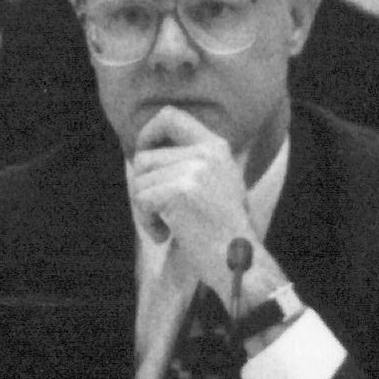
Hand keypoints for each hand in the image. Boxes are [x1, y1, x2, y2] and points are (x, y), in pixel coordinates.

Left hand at [125, 107, 260, 292]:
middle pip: (145, 157)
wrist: (238, 261)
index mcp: (216, 146)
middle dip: (143, 187)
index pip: (170, 116)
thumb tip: (144, 153)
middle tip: (157, 212)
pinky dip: (147, 222)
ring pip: (140, 180)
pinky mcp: (180, 191)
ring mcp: (194, 171)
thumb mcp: (218, 182)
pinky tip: (165, 235)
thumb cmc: (224, 230)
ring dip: (144, 208)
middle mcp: (206, 153)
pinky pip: (141, 199)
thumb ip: (191, 161)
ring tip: (166, 226)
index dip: (147, 132)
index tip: (142, 154)